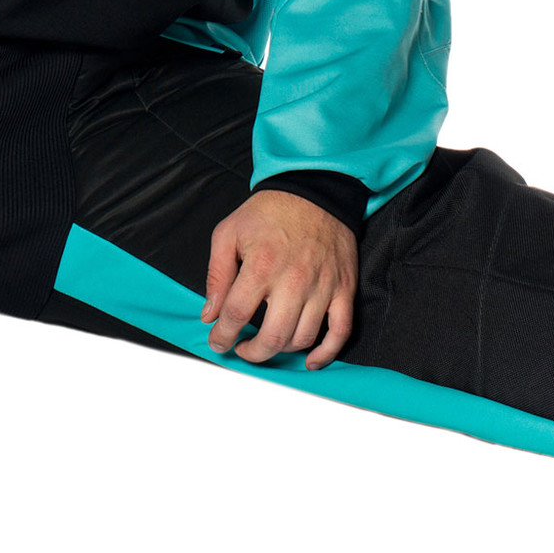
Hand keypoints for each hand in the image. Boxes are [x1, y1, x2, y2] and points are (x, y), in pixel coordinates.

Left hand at [201, 189, 356, 369]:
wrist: (315, 191)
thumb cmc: (268, 212)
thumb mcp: (229, 232)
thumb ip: (217, 275)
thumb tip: (210, 314)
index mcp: (261, 265)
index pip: (236, 315)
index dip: (222, 336)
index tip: (218, 341)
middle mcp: (294, 280)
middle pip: (272, 337)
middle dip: (251, 353)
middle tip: (242, 348)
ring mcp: (322, 286)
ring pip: (302, 338)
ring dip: (281, 351)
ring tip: (268, 343)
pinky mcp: (343, 288)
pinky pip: (340, 331)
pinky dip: (325, 353)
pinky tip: (309, 361)